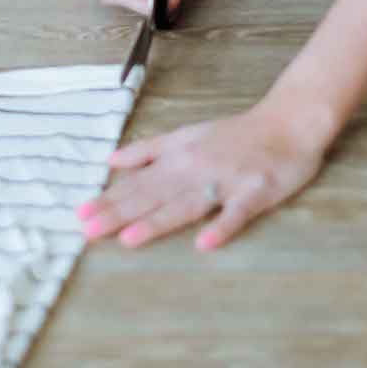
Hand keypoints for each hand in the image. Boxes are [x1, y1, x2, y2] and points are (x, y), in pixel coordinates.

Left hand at [76, 96, 329, 250]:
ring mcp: (225, 182)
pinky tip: (204, 244)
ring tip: (128, 240)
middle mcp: (195, 168)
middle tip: (87, 232)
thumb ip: (149, 149)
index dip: (108, 199)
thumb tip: (111, 161)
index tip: (78, 215)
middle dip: (119, 214)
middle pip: (153, 195)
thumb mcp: (186, 135)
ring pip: (186, 204)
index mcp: (178, 157)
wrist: (288, 122)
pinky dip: (221, 227)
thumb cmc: (235, 134)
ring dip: (157, 221)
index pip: (137, 183)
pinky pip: (236, 213)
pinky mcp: (255, 192)